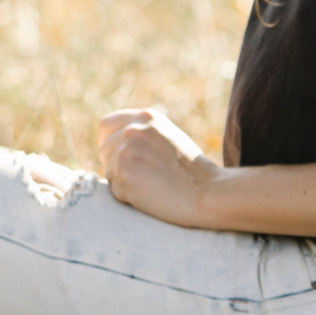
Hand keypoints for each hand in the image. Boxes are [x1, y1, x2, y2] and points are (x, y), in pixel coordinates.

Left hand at [95, 107, 220, 226]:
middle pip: (104, 150)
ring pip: (108, 170)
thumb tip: (111, 143)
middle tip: (144, 178)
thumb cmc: (192, 172)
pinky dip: (128, 197)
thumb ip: (141, 135)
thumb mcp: (167, 138)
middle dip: (116, 165)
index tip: (121, 157)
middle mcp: (133, 130)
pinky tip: (152, 195)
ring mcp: (126, 152)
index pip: (107, 125)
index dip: (110, 143)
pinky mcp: (124, 175)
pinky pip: (114, 190)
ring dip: (124, 182)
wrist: (210, 193)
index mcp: (145, 117)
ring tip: (153, 186)